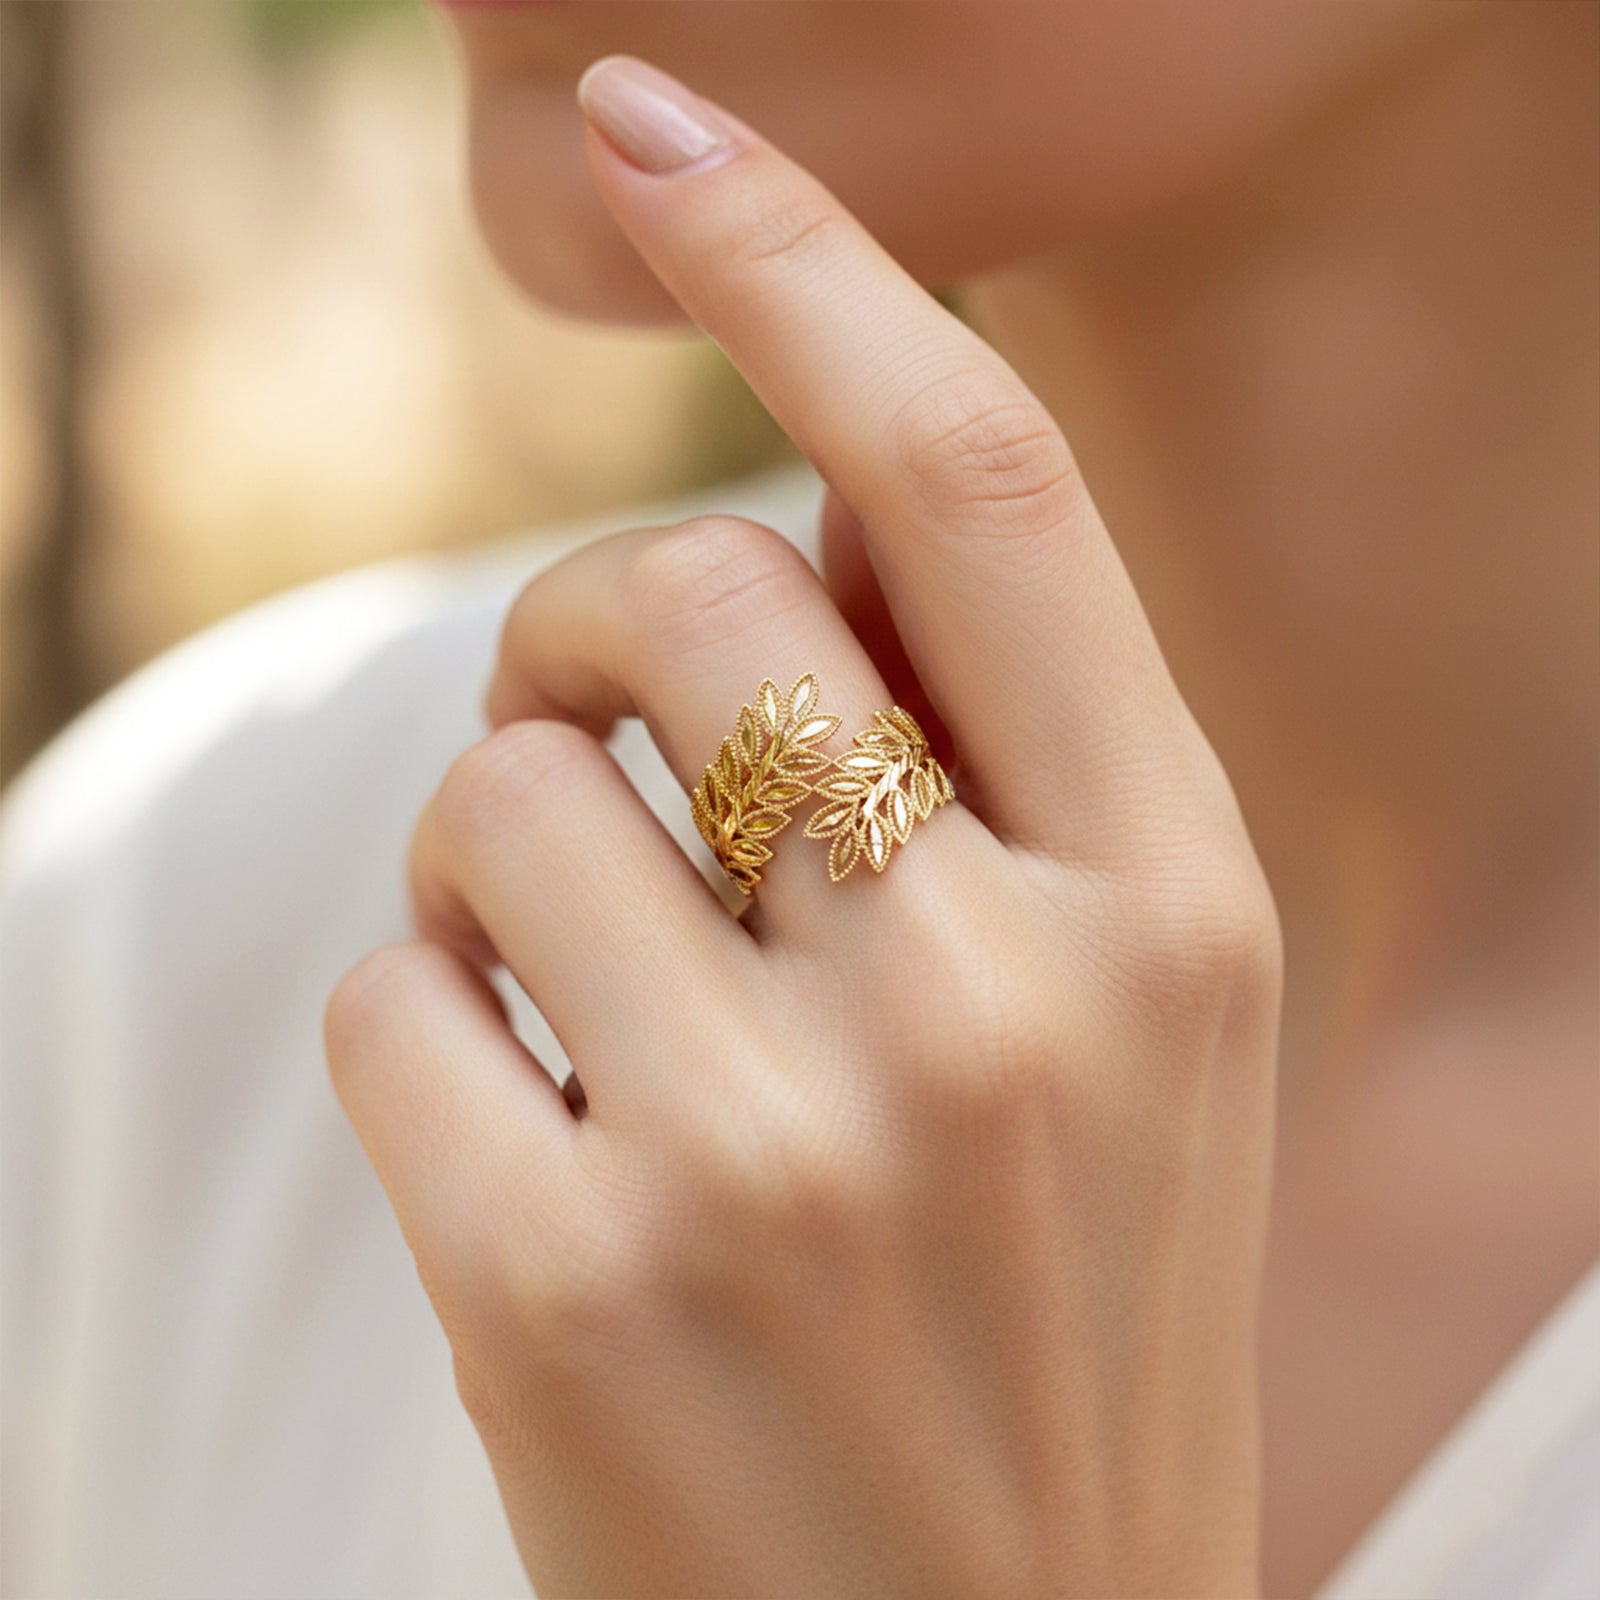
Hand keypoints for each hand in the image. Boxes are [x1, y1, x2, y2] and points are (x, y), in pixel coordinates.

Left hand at [326, 55, 1279, 1599]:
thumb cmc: (1053, 1319)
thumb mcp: (1132, 1029)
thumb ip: (1002, 760)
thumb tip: (823, 502)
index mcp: (1173, 907)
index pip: (980, 484)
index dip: (809, 260)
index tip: (661, 126)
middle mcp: (1002, 1004)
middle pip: (676, 590)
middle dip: (584, 622)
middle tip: (596, 733)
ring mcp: (778, 1153)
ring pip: (496, 787)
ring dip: (498, 851)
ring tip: (592, 1006)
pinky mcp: (566, 1285)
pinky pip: (387, 990)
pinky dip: (422, 1027)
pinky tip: (531, 1154)